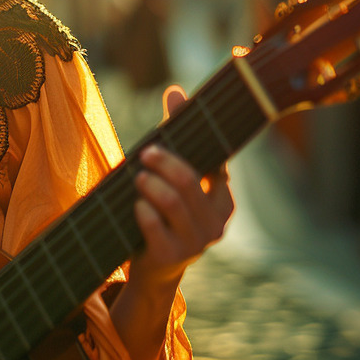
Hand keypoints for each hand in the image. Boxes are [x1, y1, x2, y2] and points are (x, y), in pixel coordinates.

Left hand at [129, 84, 233, 290]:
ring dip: (149, 184)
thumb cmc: (166, 215)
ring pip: (170, 201)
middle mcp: (216, 224)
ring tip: (138, 177)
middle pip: (187, 180)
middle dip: (163, 162)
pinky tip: (136, 206)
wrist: (155, 269)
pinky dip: (141, 210)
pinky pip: (153, 224)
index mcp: (223, 202)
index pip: (214, 164)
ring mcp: (196, 244)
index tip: (167, 130)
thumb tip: (175, 90)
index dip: (193, 143)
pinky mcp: (172, 257)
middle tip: (145, 153)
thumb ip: (177, 138)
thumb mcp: (174, 179)